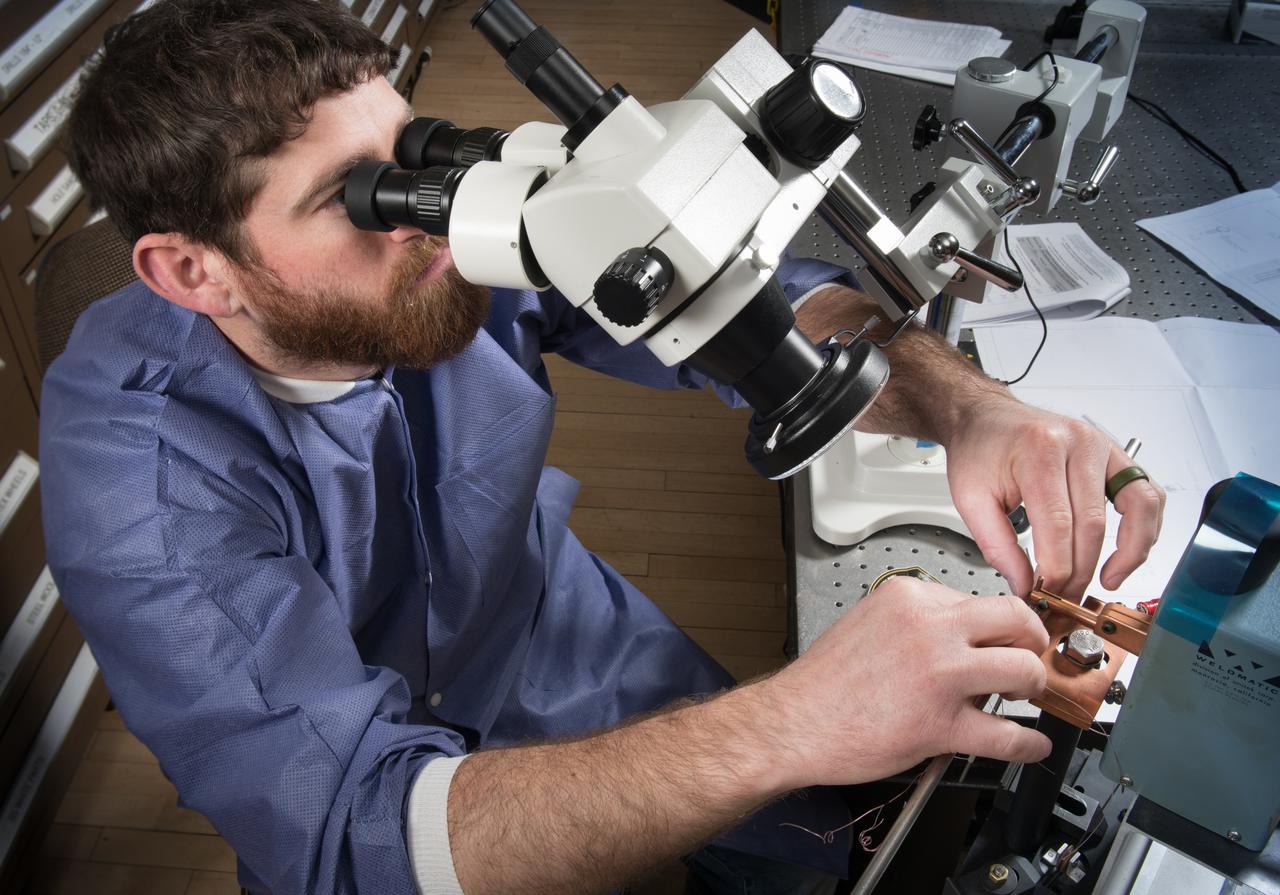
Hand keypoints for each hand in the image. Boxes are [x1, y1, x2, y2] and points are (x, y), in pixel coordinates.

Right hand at [760, 577, 1050, 787]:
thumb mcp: (871, 620)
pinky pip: (1008, 735)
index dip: (1000, 623)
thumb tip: (961, 633)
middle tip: (1030, 658)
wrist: (794, 723)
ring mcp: (939, 676)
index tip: (1007, 636)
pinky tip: (1031, 745)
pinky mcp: (941, 724)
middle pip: (1016, 620)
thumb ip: (917, 621)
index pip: (979, 598)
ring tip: (1026, 697)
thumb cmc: (825, 681)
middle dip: (1033, 642)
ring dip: (1035, 686)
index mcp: (910, 597)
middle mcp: (929, 628)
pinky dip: (1029, 744)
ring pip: (1024, 670)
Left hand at [944, 393, 1165, 598]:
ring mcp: (1104, 446)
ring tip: (1107, 581)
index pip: (1058, 523)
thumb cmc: (980, 450)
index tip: (1046, 593)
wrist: (987, 418)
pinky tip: (1127, 552)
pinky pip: (1147, 494)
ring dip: (1129, 553)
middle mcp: (1078, 443)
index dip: (1056, 568)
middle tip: (1066, 596)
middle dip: (1082, 570)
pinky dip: (1146, 527)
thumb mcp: (970, 498)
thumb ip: (996, 545)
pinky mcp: (1117, 454)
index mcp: (1039, 450)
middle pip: (1093, 523)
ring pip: (1136, 507)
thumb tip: (1024, 585)